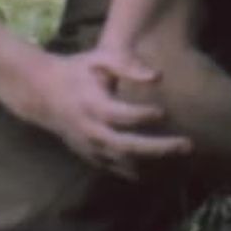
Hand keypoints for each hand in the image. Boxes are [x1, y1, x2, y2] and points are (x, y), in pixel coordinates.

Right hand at [15, 49, 188, 178]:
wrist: (42, 93)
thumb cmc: (76, 71)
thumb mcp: (98, 60)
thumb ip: (127, 66)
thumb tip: (158, 77)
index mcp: (93, 105)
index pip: (120, 115)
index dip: (142, 115)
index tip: (164, 112)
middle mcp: (91, 130)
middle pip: (127, 146)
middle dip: (159, 148)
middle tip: (188, 145)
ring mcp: (89, 146)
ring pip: (124, 161)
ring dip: (153, 161)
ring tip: (180, 155)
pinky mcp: (89, 155)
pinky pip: (115, 168)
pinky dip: (136, 170)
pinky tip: (159, 170)